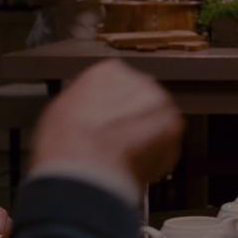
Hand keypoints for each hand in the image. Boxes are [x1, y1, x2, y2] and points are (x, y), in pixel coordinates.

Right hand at [31, 59, 183, 187]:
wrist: (88, 166)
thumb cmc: (68, 143)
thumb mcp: (62, 110)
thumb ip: (85, 103)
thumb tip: (88, 112)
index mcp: (109, 71)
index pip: (117, 84)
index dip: (112, 107)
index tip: (108, 121)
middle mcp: (139, 80)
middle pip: (140, 100)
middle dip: (134, 119)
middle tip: (120, 141)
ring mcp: (160, 102)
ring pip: (157, 119)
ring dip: (149, 135)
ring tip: (127, 156)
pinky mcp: (175, 126)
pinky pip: (169, 141)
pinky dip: (158, 154)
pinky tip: (138, 164)